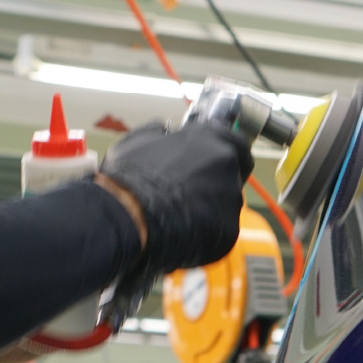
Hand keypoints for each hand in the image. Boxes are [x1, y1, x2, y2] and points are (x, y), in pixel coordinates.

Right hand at [98, 121, 252, 325]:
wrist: (127, 218)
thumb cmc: (129, 177)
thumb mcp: (136, 141)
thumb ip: (157, 133)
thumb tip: (161, 130)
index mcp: (207, 138)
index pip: (235, 140)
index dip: (227, 150)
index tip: (216, 159)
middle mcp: (225, 163)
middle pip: (235, 171)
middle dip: (221, 179)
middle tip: (198, 188)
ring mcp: (230, 197)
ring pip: (227, 201)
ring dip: (210, 205)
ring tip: (179, 213)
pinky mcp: (229, 229)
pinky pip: (221, 228)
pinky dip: (207, 230)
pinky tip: (182, 231)